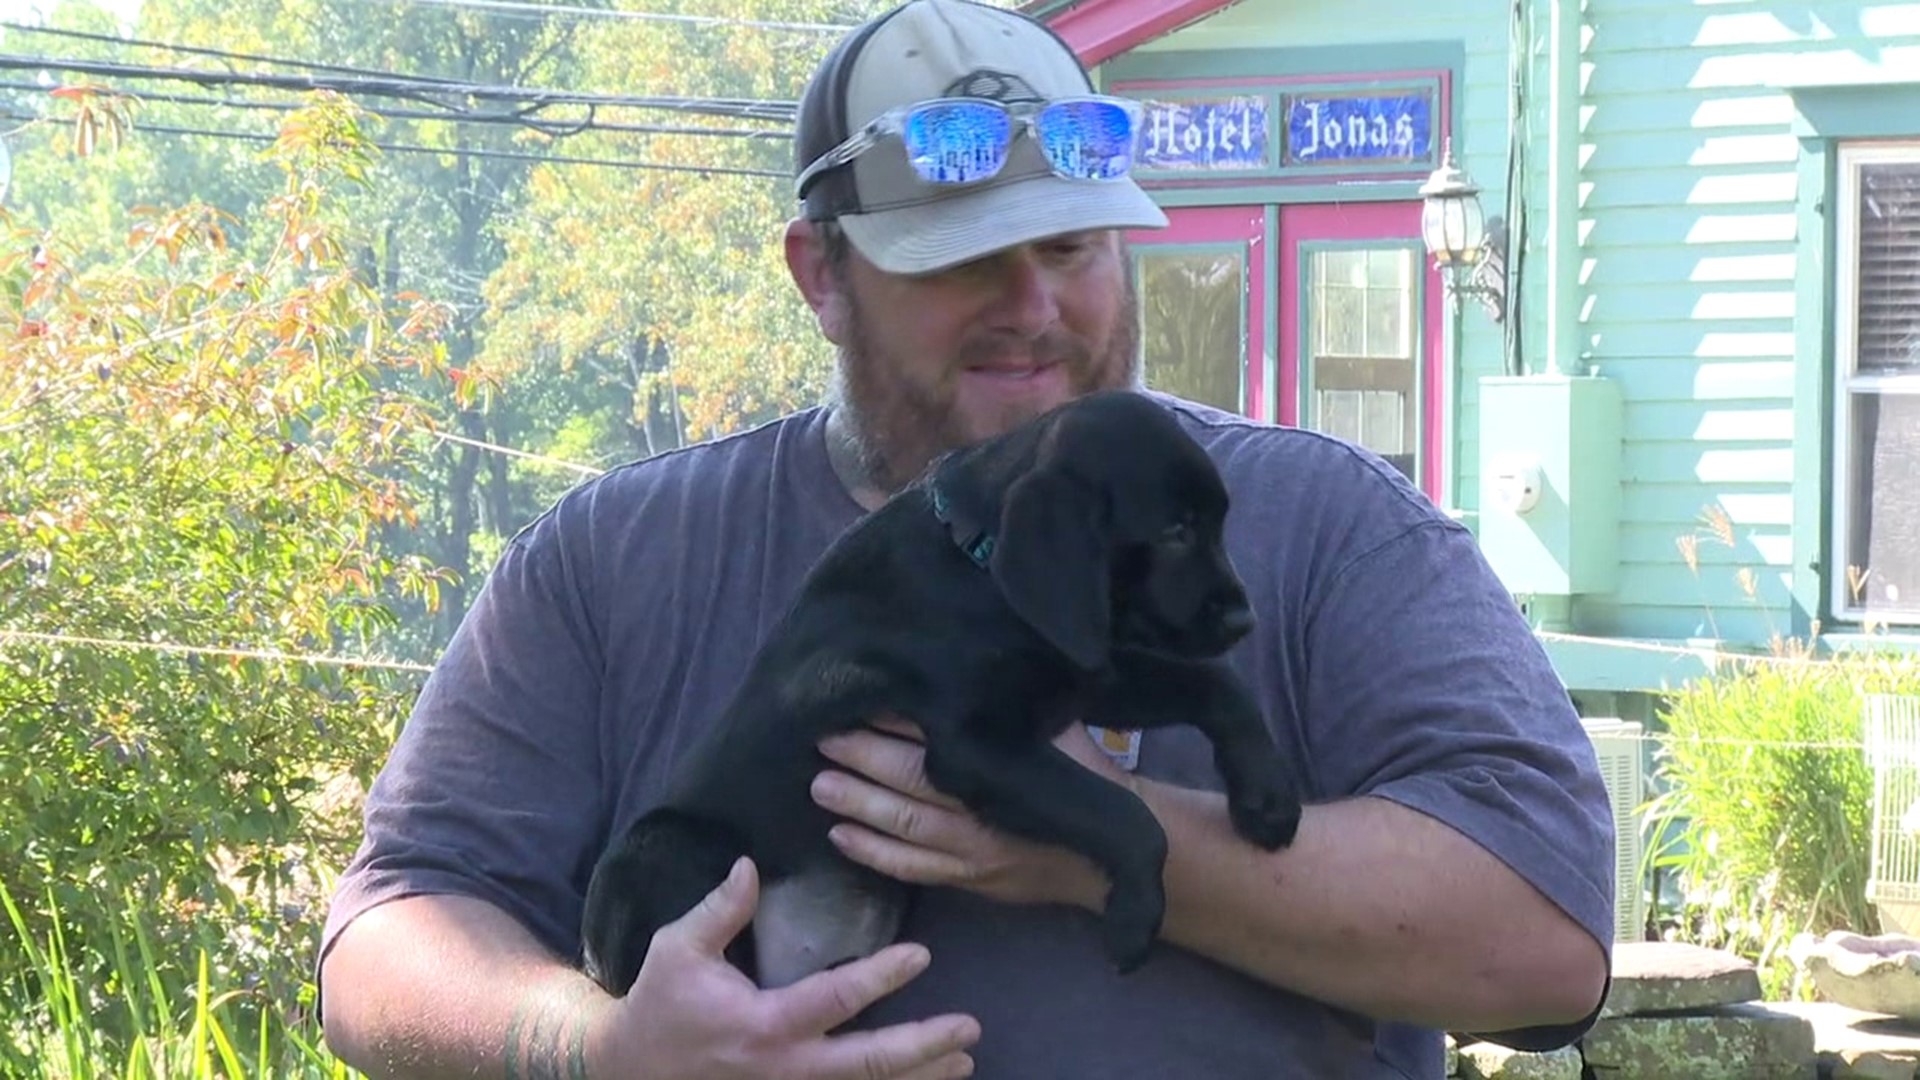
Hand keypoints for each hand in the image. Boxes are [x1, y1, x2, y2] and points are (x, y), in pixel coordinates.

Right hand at [586, 855, 979, 1079]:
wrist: (633, 1071)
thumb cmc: (661, 1003)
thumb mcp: (679, 948)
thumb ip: (719, 909)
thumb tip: (750, 865)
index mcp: (764, 1025)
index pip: (836, 999)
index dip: (882, 977)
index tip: (923, 955)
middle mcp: (787, 1069)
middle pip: (868, 1064)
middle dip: (924, 1048)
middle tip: (969, 1028)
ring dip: (919, 1078)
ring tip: (964, 1061)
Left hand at [810, 718, 1120, 911]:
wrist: (1108, 850)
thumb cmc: (1081, 775)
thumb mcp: (1056, 728)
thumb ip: (1012, 705)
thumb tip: (970, 660)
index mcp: (1007, 763)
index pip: (942, 733)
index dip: (897, 718)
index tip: (861, 697)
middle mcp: (985, 805)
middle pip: (915, 777)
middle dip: (864, 756)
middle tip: (822, 737)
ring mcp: (974, 848)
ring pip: (906, 824)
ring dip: (859, 804)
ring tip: (819, 784)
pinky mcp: (967, 878)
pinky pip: (913, 868)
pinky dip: (874, 853)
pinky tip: (840, 836)